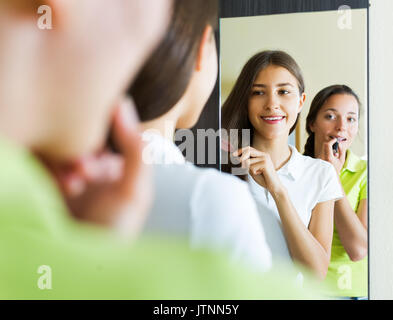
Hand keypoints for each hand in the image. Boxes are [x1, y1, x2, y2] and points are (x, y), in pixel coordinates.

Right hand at [42, 97, 151, 239]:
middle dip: (78, 152)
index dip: (97, 137)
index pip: (101, 135)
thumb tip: (122, 103)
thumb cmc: (117, 233)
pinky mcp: (46, 189)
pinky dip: (48, 174)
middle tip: (83, 171)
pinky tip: (61, 189)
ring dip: (62, 164)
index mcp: (114, 167)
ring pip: (56, 152)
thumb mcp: (136, 192)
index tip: (98, 152)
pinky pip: (40, 167)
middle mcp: (90, 171)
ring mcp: (67, 180)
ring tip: (73, 185)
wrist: (85, 267)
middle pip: (76, 141)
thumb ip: (136, 149)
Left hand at [234, 146, 284, 195]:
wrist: (274, 186)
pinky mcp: (265, 164)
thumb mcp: (253, 170)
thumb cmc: (263, 179)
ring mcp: (265, 158)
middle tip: (238, 162)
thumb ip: (247, 164)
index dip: (240, 150)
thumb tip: (237, 158)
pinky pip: (251, 167)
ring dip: (249, 169)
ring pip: (248, 161)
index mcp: (262, 155)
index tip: (233, 154)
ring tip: (257, 172)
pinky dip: (253, 172)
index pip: (249, 149)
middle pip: (248, 151)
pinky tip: (260, 174)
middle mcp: (264, 155)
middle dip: (241, 156)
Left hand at [315, 137, 345, 173]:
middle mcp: (322, 157)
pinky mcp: (318, 159)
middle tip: (335, 144)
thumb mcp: (342, 160)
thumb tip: (339, 144)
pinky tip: (330, 156)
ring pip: (323, 148)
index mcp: (328, 157)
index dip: (331, 141)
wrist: (330, 175)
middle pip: (324, 145)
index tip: (335, 140)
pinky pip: (322, 151)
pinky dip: (326, 151)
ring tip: (333, 154)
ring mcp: (319, 158)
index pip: (327, 145)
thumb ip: (341, 151)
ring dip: (328, 147)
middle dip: (330, 143)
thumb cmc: (336, 168)